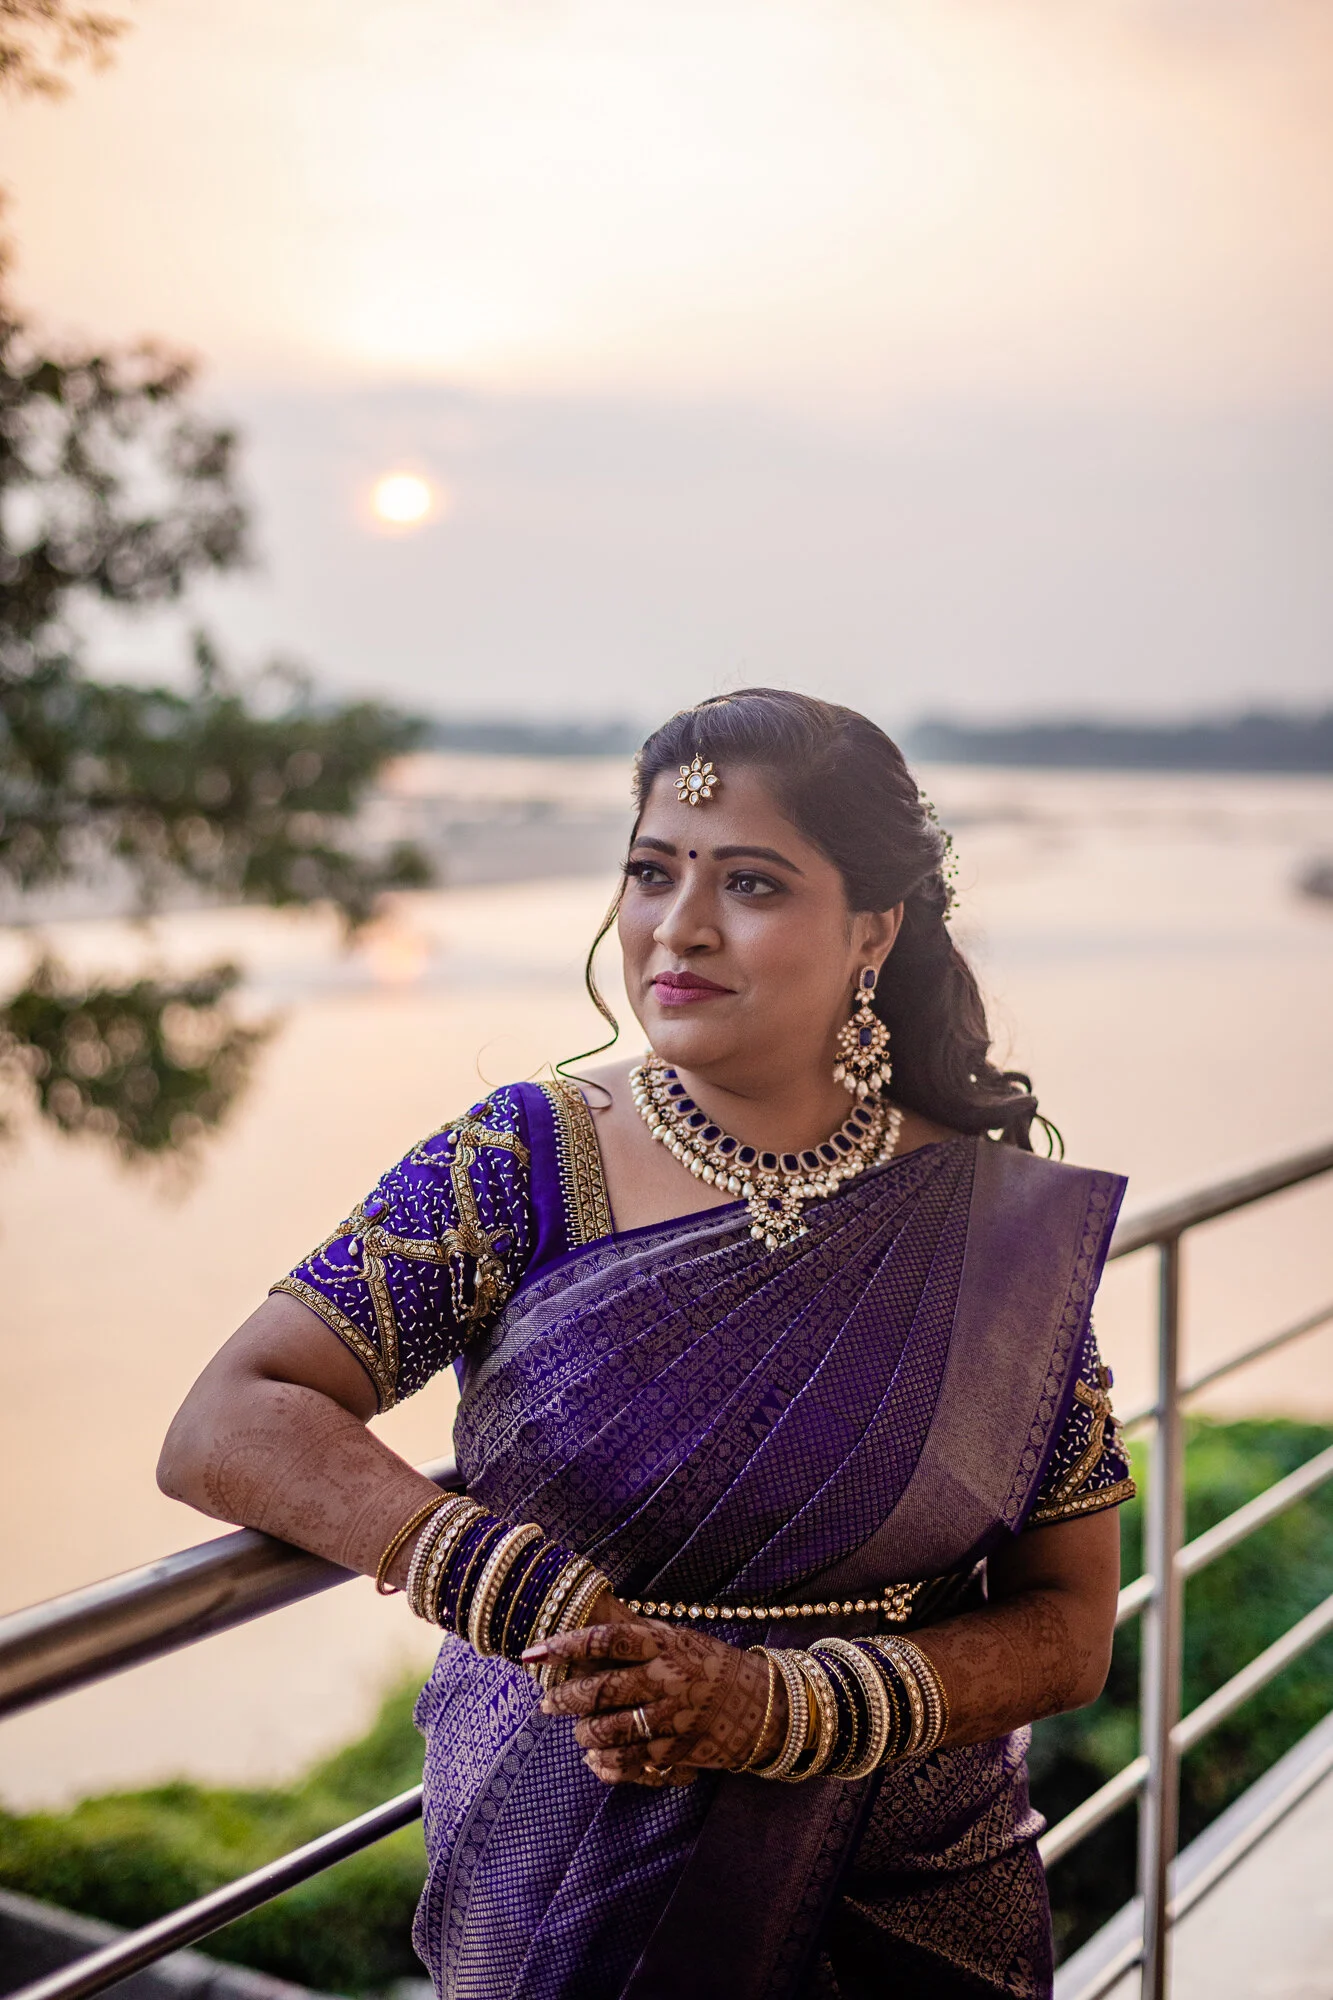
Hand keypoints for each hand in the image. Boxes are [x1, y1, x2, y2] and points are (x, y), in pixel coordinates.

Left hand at [524, 1618, 779, 1787]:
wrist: (760, 1704)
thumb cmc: (709, 1664)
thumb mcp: (676, 1638)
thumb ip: (635, 1632)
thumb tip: (590, 1608)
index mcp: (663, 1644)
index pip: (607, 1640)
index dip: (567, 1644)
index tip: (535, 1651)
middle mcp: (666, 1678)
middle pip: (602, 1690)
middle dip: (566, 1699)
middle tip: (548, 1703)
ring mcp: (671, 1717)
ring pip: (610, 1731)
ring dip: (585, 1734)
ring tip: (579, 1731)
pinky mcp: (676, 1750)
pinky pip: (629, 1763)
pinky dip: (606, 1765)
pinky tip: (596, 1759)